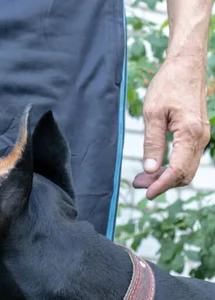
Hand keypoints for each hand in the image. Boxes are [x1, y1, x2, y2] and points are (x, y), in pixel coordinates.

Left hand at [133, 56, 209, 199]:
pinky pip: (186, 159)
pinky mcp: (196, 134)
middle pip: (184, 174)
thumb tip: (150, 169)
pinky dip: (171, 167)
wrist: (186, 66)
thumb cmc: (168, 85)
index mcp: (190, 133)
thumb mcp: (153, 113)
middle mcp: (200, 138)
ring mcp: (201, 137)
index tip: (146, 194)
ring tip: (142, 179)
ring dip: (165, 177)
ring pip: (186, 168)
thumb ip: (152, 142)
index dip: (162, 185)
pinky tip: (154, 167)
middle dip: (162, 183)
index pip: (178, 170)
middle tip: (137, 185)